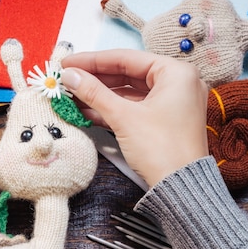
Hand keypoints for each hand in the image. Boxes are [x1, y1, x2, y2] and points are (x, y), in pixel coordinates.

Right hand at [61, 50, 208, 186]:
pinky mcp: (165, 122)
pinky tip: (87, 111)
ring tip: (71, 96)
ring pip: (129, 93)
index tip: (68, 62)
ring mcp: (173, 104)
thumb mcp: (123, 117)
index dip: (93, 60)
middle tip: (67, 79)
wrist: (180, 189)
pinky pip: (135, 108)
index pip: (126, 59)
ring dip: (100, 96)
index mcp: (176, 73)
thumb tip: (69, 76)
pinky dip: (112, 110)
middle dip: (95, 79)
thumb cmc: (161, 149)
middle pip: (127, 75)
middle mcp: (178, 83)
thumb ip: (94, 93)